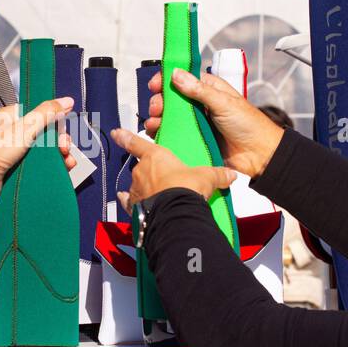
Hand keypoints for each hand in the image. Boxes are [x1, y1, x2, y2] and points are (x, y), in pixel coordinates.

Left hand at [0, 97, 76, 200]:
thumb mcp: (25, 127)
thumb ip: (46, 113)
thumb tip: (65, 101)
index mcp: (13, 116)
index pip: (41, 113)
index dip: (55, 121)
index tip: (63, 130)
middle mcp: (14, 131)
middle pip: (46, 132)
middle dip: (59, 141)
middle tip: (64, 149)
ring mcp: (16, 149)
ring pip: (45, 148)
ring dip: (59, 154)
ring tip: (67, 161)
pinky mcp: (18, 164)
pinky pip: (40, 162)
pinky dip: (51, 165)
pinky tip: (61, 169)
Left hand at [110, 127, 234, 211]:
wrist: (175, 213)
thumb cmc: (186, 188)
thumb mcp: (206, 177)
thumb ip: (217, 174)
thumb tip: (231, 174)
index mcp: (156, 156)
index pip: (137, 143)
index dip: (126, 137)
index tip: (116, 132)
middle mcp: (141, 171)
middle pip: (142, 167)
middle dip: (151, 171)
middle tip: (165, 178)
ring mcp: (136, 189)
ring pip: (137, 184)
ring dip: (145, 187)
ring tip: (159, 194)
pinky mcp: (134, 206)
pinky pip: (129, 202)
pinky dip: (129, 202)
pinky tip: (127, 201)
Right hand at [144, 68, 282, 177]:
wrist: (259, 155)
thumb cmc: (249, 124)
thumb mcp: (224, 102)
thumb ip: (199, 89)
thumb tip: (176, 74)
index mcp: (209, 89)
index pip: (183, 78)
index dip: (167, 80)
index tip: (155, 85)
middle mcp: (200, 104)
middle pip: (172, 98)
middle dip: (160, 101)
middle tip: (156, 108)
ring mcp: (196, 122)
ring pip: (170, 116)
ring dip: (158, 118)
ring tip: (154, 122)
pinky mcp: (194, 139)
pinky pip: (174, 134)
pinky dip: (163, 133)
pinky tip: (157, 133)